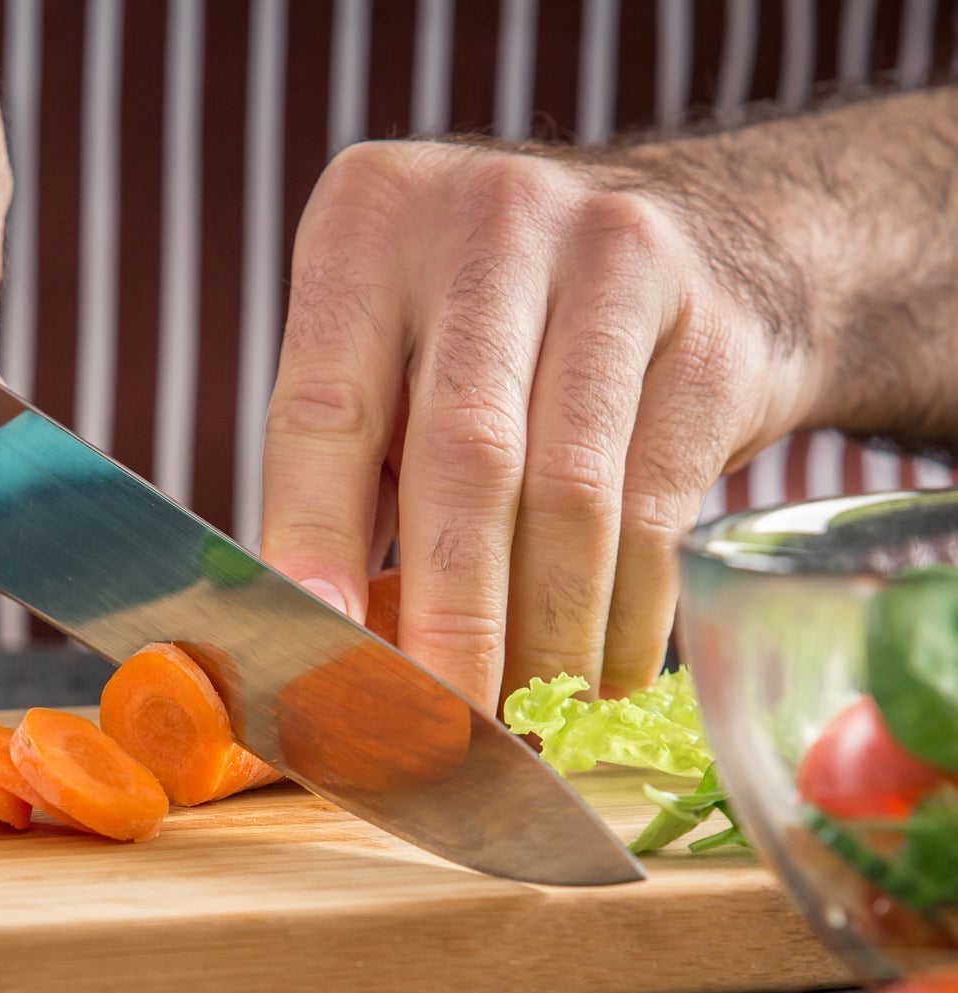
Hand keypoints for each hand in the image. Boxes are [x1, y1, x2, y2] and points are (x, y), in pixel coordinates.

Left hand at [259, 136, 820, 707]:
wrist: (704, 237)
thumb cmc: (496, 330)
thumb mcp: (396, 356)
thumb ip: (350, 477)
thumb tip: (324, 648)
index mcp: (370, 228)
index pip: (322, 410)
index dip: (316, 543)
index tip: (315, 651)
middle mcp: (489, 224)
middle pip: (463, 463)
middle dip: (450, 625)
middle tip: (437, 737)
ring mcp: (614, 261)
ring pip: (569, 500)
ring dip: (543, 640)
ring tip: (522, 720)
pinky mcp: (708, 332)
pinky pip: (658, 512)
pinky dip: (624, 617)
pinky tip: (598, 674)